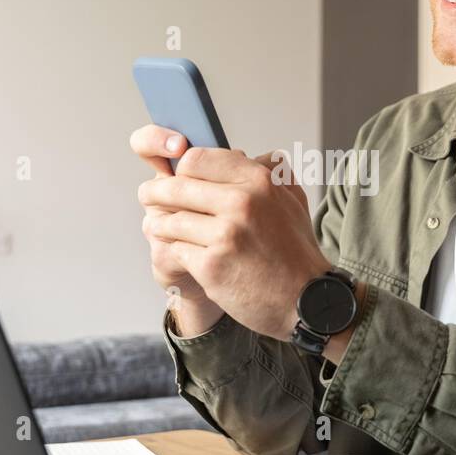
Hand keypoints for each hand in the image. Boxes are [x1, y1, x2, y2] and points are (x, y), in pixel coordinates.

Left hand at [137, 145, 330, 339]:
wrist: (308, 301)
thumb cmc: (297, 252)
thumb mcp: (292, 199)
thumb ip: (270, 172)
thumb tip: (247, 153)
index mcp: (259, 181)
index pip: (197, 159)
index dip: (182, 169)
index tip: (177, 178)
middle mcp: (241, 203)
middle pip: (176, 186)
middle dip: (156, 192)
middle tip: (147, 196)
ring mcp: (226, 235)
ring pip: (170, 220)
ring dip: (161, 225)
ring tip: (160, 228)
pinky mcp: (212, 266)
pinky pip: (176, 249)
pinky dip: (176, 252)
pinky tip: (182, 254)